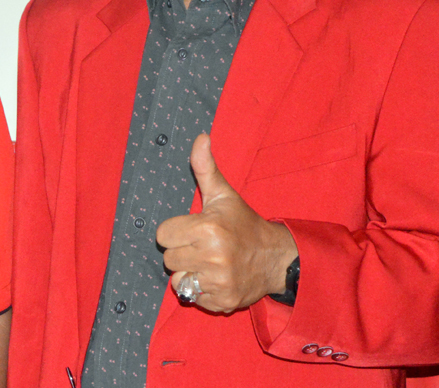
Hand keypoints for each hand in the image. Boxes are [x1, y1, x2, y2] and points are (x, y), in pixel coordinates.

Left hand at [156, 134, 296, 312]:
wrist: (276, 259)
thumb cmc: (243, 224)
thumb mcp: (223, 194)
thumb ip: (205, 167)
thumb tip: (200, 137)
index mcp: (207, 228)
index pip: (163, 235)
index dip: (175, 231)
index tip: (192, 229)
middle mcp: (212, 257)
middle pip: (168, 258)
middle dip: (181, 251)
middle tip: (201, 245)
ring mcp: (217, 282)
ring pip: (178, 279)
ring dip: (189, 271)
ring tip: (207, 262)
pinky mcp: (222, 302)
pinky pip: (193, 297)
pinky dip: (200, 290)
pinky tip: (215, 277)